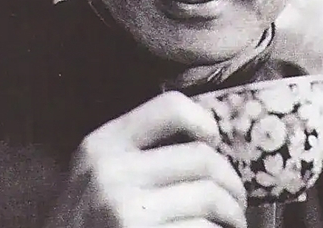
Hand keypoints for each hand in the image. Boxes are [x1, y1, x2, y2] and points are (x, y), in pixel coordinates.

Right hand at [46, 91, 247, 227]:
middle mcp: (111, 173)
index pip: (171, 107)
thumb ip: (135, 152)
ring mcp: (127, 210)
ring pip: (210, 197)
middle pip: (202, 157)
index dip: (205, 121)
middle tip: (235, 201)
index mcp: (102, 145)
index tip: (215, 142)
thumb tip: (206, 136)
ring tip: (231, 223)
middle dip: (231, 182)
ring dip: (231, 213)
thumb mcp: (95, 175)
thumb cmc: (87, 221)